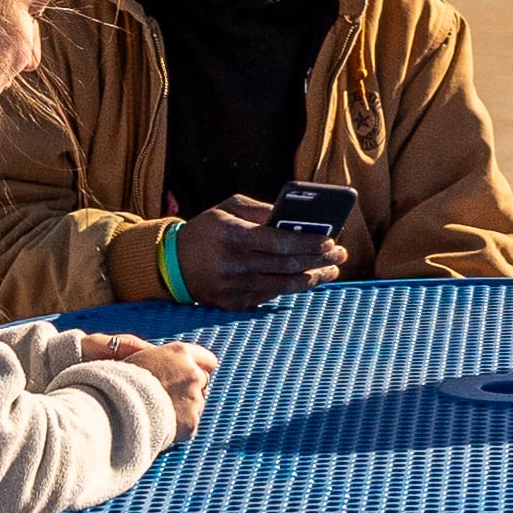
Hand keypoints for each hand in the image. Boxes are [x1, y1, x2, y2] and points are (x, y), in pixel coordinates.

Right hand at [91, 329, 215, 424]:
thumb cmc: (122, 381)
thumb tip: (175, 368)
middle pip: (203, 383)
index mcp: (180, 353)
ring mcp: (194, 398)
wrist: (116, 407)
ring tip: (159, 411)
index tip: (191, 375)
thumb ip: (167, 360)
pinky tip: (161, 424)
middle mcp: (192, 373)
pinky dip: (179, 428)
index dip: (199, 368)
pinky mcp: (192, 421)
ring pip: (196, 405)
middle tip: (168, 396)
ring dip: (184, 408)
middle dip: (190, 389)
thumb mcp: (145, 357)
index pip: (207, 360)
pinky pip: (189, 425)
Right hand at [175, 197, 345, 307]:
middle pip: (287, 266)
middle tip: (340, 254)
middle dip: (319, 260)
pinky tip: (306, 280)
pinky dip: (291, 288)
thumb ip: (262, 211)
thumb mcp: (229, 207)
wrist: (172, 263)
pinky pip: (270, 296)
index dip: (309, 243)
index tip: (331, 240)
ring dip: (312, 279)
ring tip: (331, 271)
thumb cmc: (207, 229)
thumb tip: (295, 218)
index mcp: (235, 236)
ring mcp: (235, 288)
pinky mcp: (234, 304)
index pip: (281, 242)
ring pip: (283, 286)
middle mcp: (236, 265)